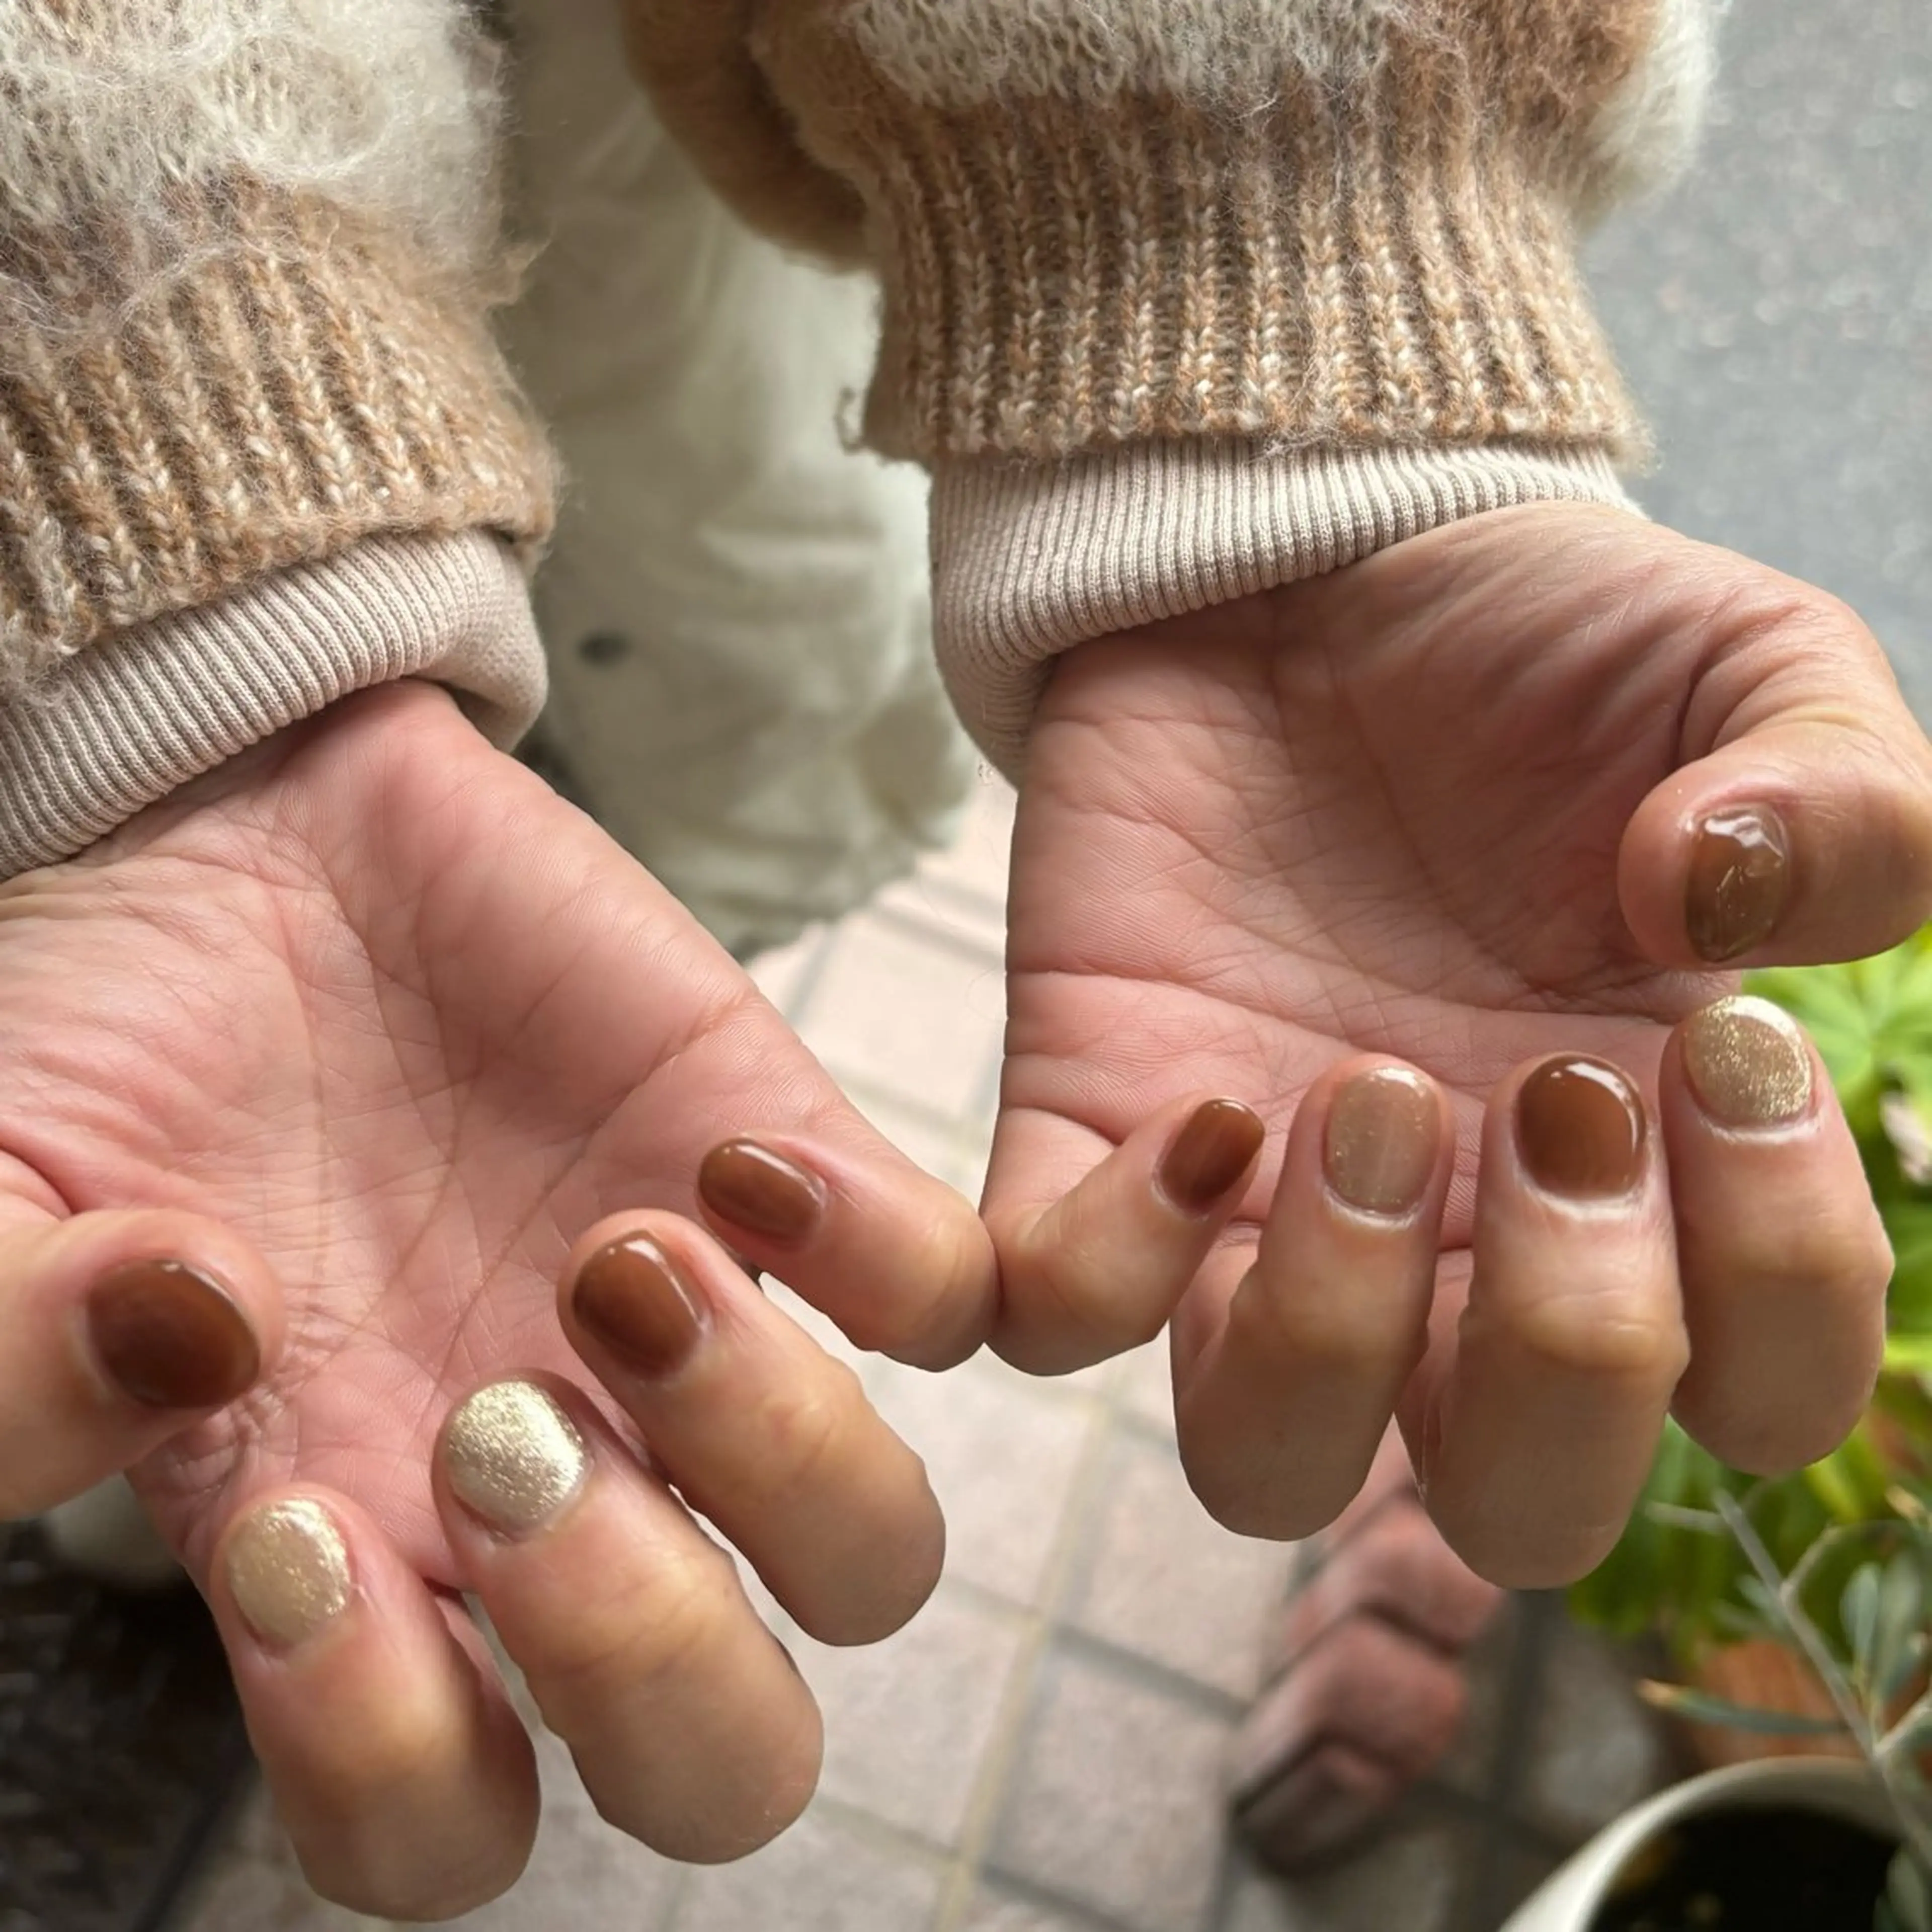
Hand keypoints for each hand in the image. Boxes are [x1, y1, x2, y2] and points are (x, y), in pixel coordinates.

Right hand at [0, 683, 994, 1913]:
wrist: (258, 841)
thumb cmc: (119, 1046)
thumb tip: (186, 1348)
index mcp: (358, 1552)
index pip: (445, 1819)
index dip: (393, 1753)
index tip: (299, 1529)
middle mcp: (556, 1487)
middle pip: (726, 1754)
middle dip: (648, 1649)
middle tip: (506, 1430)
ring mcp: (696, 1344)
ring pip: (880, 1551)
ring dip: (782, 1448)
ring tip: (623, 1266)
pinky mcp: (790, 1178)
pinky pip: (960, 1297)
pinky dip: (889, 1260)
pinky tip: (737, 1167)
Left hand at [986, 503, 1931, 1586]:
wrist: (1303, 568)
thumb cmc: (1537, 645)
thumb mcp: (1750, 669)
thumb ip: (1847, 800)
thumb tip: (1736, 916)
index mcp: (1643, 1174)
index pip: (1754, 1399)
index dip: (1777, 1284)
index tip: (1719, 1046)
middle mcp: (1456, 1244)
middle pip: (1512, 1506)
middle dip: (1562, 1351)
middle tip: (1543, 1095)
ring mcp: (1259, 1211)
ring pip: (1263, 1465)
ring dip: (1329, 1333)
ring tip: (1359, 1095)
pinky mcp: (1089, 1132)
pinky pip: (1052, 1312)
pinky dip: (1106, 1263)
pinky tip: (1202, 1094)